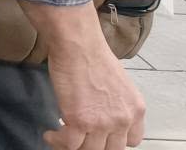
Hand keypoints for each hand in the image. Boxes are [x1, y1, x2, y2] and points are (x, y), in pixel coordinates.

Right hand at [42, 26, 145, 149]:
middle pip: (110, 149)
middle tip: (79, 137)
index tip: (101, 136)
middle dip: (93, 145)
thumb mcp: (119, 84)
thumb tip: (102, 113)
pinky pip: (68, 144)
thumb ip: (117, 104)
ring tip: (61, 136)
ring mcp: (101, 123)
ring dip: (73, 144)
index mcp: (136, 110)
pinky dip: (57, 141)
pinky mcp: (79, 121)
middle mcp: (123, 120)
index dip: (114, 140)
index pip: (132, 141)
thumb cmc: (93, 56)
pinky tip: (50, 134)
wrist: (78, 46)